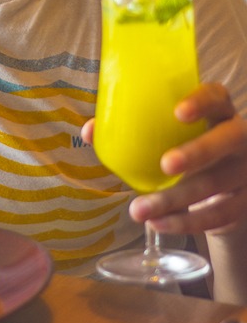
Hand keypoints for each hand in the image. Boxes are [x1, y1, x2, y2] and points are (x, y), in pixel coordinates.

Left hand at [80, 82, 246, 234]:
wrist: (224, 189)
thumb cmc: (184, 148)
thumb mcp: (167, 136)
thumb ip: (132, 129)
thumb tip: (90, 131)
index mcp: (218, 112)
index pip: (217, 97)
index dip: (201, 102)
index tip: (178, 112)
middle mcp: (239, 138)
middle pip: (226, 140)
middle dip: (196, 152)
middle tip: (165, 165)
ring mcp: (246, 171)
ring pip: (215, 184)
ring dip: (174, 199)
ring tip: (139, 211)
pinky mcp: (244, 202)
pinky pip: (218, 215)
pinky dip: (185, 222)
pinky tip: (159, 224)